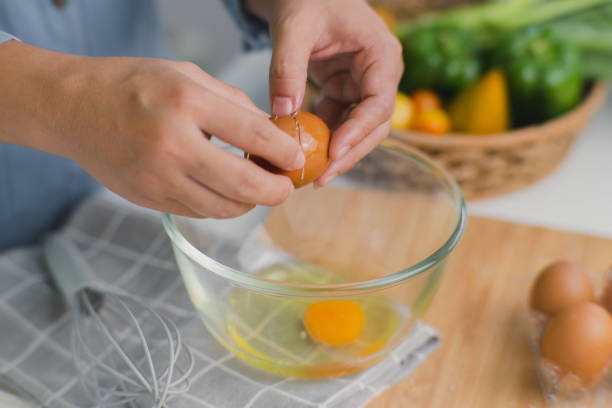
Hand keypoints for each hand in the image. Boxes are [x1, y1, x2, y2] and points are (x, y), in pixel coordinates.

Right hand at [0, 41, 304, 217]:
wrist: (73, 108)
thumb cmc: (132, 85)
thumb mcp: (187, 74)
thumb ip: (233, 103)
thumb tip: (270, 131)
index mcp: (187, 104)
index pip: (255, 137)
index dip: (286, 153)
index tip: (297, 159)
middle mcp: (173, 145)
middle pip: (243, 186)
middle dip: (276, 192)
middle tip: (286, 187)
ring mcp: (158, 178)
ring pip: (223, 209)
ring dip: (250, 203)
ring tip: (257, 187)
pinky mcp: (149, 199)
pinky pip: (199, 212)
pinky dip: (221, 205)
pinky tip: (225, 190)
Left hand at [246, 0, 402, 185]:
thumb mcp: (293, 27)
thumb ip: (287, 68)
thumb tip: (282, 113)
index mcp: (381, 55)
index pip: (379, 104)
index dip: (358, 132)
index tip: (333, 152)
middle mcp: (379, 74)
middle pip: (373, 125)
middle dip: (349, 152)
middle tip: (322, 177)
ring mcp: (363, 84)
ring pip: (357, 129)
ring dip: (336, 150)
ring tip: (312, 174)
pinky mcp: (345, 90)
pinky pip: (338, 121)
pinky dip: (322, 137)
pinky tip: (303, 151)